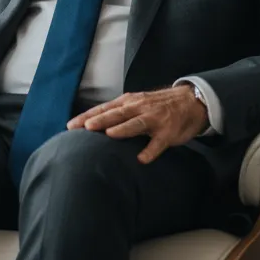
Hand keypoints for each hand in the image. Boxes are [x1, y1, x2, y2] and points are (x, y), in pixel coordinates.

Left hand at [66, 86, 208, 163]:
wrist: (189, 101)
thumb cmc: (156, 106)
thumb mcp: (135, 104)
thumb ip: (117, 113)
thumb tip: (91, 123)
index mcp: (128, 102)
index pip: (104, 109)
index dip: (87, 116)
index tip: (71, 126)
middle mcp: (139, 107)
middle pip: (117, 113)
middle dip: (100, 120)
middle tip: (85, 128)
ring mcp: (154, 118)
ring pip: (136, 123)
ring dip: (123, 129)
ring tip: (110, 134)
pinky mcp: (168, 131)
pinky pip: (158, 142)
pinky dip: (151, 150)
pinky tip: (142, 159)